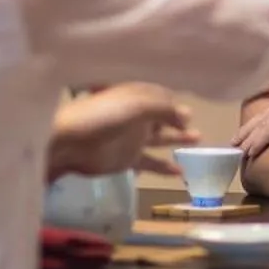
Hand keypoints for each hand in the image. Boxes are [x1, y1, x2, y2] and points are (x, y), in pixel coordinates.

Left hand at [49, 83, 198, 179]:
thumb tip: (188, 115)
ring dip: (177, 141)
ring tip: (198, 140)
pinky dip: (165, 168)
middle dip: (178, 120)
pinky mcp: (127, 159)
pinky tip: (180, 172)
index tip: (189, 111)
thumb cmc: (103, 115)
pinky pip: (151, 163)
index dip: (174, 102)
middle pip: (162, 117)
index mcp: (137, 97)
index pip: (161, 96)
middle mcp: (137, 116)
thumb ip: (164, 110)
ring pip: (160, 140)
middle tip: (195, 127)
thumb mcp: (137, 105)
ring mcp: (132, 139)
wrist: (70, 142)